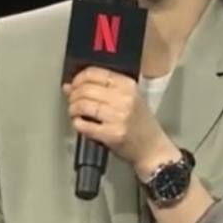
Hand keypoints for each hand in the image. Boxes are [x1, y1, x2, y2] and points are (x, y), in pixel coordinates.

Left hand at [64, 66, 178, 177]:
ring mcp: (118, 117)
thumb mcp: (127, 99)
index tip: (74, 84)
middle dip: (73, 95)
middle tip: (72, 100)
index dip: (79, 78)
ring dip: (73, 109)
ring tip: (75, 112)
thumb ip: (100, 89)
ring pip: (83, 105)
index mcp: (128, 86)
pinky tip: (80, 123)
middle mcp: (124, 99)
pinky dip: (77, 123)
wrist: (153, 148)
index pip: (95, 73)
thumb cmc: (140, 123)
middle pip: (86, 89)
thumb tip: (69, 86)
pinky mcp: (112, 134)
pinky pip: (84, 125)